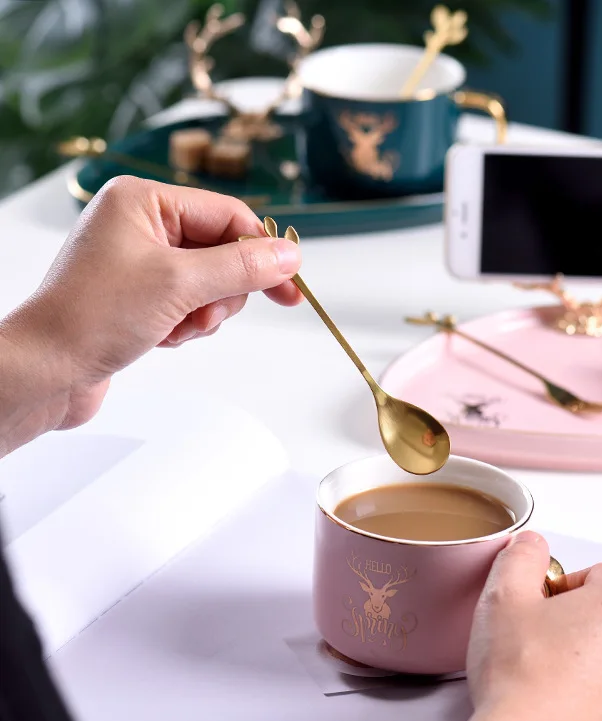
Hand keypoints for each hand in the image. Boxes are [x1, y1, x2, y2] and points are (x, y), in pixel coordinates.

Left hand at [1, 176, 300, 432]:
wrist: (44, 372)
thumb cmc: (92, 318)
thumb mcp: (180, 285)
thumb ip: (242, 267)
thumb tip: (289, 255)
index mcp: (143, 201)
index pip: (227, 215)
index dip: (262, 251)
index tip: (290, 285)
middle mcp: (141, 225)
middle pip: (222, 251)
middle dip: (222, 291)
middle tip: (204, 314)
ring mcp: (139, 261)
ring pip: (210, 282)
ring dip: (204, 313)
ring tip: (177, 329)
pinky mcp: (139, 295)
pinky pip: (190, 303)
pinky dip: (187, 325)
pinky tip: (163, 338)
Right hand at [455, 532, 601, 720]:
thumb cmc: (520, 678)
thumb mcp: (503, 595)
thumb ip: (522, 556)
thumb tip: (532, 546)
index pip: (599, 574)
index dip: (562, 589)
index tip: (540, 610)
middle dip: (582, 625)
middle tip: (540, 646)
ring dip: (597, 667)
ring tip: (550, 685)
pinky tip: (566, 715)